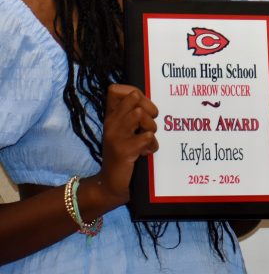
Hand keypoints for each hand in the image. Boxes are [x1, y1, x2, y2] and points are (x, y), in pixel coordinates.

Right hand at [97, 84, 158, 205]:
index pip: (117, 90)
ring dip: (151, 127)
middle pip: (134, 98)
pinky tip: (146, 153)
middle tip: (149, 126)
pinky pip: (147, 137)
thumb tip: (145, 98)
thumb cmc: (124, 154)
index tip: (143, 107)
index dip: (136, 93)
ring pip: (140, 114)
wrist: (110, 184)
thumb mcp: (125, 131)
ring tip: (147, 139)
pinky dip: (152, 145)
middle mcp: (111, 123)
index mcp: (111, 116)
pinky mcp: (123, 150)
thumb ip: (133, 114)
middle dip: (149, 109)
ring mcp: (115, 136)